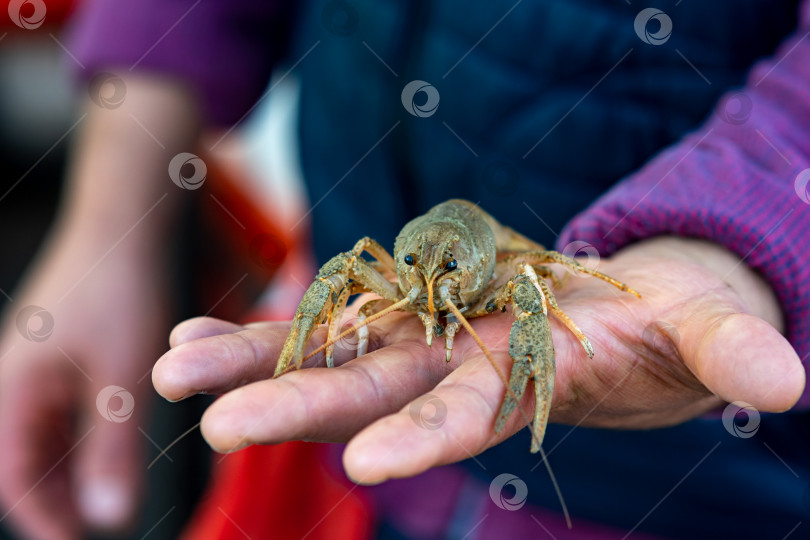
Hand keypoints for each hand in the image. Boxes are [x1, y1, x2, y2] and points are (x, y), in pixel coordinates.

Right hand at [0, 230, 170, 539]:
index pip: (16, 479)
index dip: (47, 520)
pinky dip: (76, 441)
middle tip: (97, 526)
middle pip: (22, 463)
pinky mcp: (55, 356)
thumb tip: (109, 516)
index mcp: (15, 392)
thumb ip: (111, 448)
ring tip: (102, 500)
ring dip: (66, 474)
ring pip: (39, 440)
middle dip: (54, 502)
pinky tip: (105, 450)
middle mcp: (14, 383)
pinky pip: (54, 413)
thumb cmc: (123, 291)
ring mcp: (33, 368)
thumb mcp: (124, 377)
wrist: (124, 226)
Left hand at [153, 237, 803, 484]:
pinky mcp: (409, 303)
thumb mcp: (708, 331)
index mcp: (525, 382)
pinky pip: (329, 313)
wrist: (625, 304)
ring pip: (330, 350)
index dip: (424, 439)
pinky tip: (204, 324)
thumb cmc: (672, 323)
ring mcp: (425, 334)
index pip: (466, 418)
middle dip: (294, 405)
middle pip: (368, 390)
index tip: (368, 467)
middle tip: (209, 419)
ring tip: (171, 366)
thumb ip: (731, 353)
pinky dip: (271, 319)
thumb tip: (788, 382)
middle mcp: (457, 366)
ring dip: (254, 359)